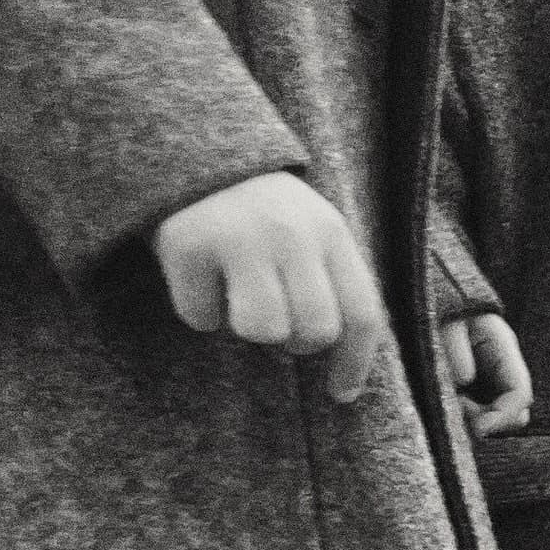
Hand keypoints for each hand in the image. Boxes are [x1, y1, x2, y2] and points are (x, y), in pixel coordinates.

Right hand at [150, 172, 393, 406]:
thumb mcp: (314, 235)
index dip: (355, 363)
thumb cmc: (265, 215)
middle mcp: (291, 234)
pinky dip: (200, 310)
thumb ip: (333, 287)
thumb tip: (343, 373)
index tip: (342, 393)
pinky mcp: (187, 245)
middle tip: (278, 320)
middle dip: (297, 344)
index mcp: (332, 233)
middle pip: (314, 332)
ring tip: (240, 297)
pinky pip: (202, 318)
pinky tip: (202, 277)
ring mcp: (238, 237)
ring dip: (248, 329)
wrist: (194, 156)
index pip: (362, 314)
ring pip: (261, 331)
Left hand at [445, 310, 533, 436]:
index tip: (477, 427)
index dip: (502, 416)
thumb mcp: (446, 322)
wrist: (433, 293)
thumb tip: (465, 379)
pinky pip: (481, 411)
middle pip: (515, 412)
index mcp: (504, 350)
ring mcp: (491, 379)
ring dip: (476, 418)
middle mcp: (504, 368)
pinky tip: (447, 400)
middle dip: (489, 419)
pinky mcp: (476, 387)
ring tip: (448, 400)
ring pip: (498, 414)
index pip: (520, 394)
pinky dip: (466, 414)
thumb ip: (455, 348)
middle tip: (457, 407)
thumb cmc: (440, 304)